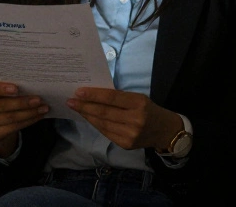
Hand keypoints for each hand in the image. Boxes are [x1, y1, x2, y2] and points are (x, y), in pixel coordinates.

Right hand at [0, 81, 47, 157]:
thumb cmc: (1, 98)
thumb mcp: (1, 91)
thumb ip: (10, 87)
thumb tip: (33, 84)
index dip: (0, 89)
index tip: (16, 88)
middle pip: (0, 106)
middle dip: (21, 103)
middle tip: (39, 99)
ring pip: (8, 118)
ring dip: (29, 113)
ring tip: (43, 108)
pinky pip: (12, 128)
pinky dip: (27, 121)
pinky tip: (38, 116)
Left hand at [67, 87, 184, 151]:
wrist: (164, 131)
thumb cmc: (150, 110)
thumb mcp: (139, 99)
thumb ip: (120, 99)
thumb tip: (94, 96)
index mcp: (140, 103)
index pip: (112, 98)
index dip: (94, 95)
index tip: (79, 92)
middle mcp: (135, 120)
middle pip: (104, 112)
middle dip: (85, 106)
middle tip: (71, 101)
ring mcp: (130, 134)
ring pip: (102, 124)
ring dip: (87, 115)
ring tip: (76, 108)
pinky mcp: (125, 144)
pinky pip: (106, 132)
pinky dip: (95, 124)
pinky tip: (88, 118)